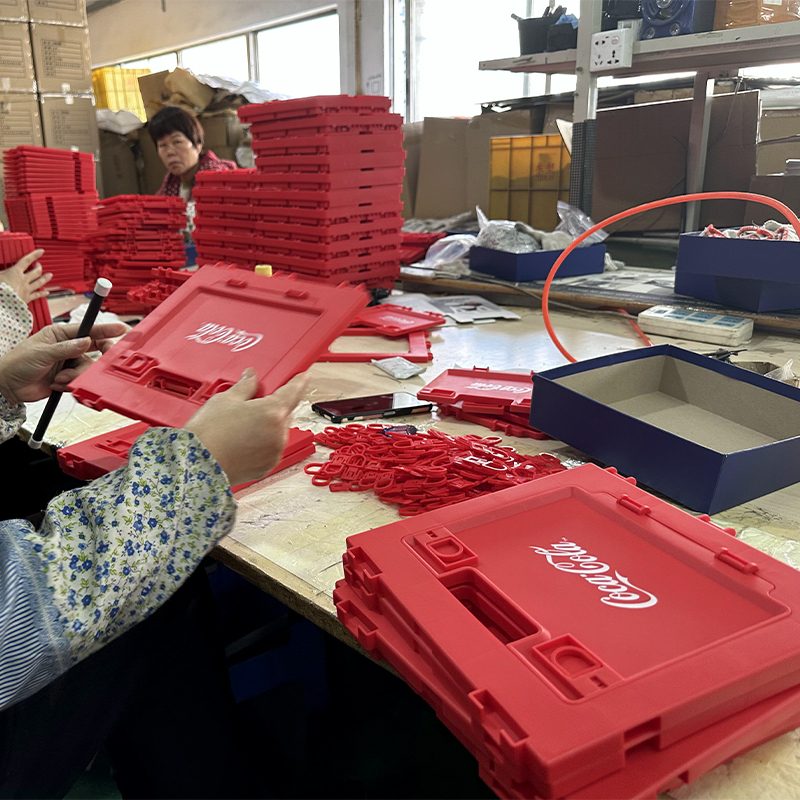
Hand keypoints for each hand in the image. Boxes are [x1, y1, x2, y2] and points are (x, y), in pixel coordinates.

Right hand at [0, 250, 51, 303]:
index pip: (27, 261)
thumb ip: (1, 271)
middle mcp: (23, 280)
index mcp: (15, 272)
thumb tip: (0, 270)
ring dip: (45, 278)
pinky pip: (37, 295)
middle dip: (39, 267)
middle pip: (36, 271)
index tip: (41, 251)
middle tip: (39, 264)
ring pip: (40, 282)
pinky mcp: (27, 298)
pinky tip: (47, 292)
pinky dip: (43, 293)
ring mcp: (27, 289)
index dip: (35, 255)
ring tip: (50, 275)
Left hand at [0, 322, 127, 404]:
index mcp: (60, 334)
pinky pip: (81, 381)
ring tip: (59, 379)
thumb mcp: (42, 353)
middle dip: (96, 356)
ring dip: (74, 376)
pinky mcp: (68, 378)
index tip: (121, 329)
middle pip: (94, 349)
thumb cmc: (17, 363)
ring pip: (87, 368)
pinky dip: (70, 385)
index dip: (105, 329)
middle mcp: (67, 347)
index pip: (87, 329)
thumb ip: (66, 348)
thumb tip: (86, 341)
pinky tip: (57, 385)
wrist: (8, 387)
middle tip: (102, 358)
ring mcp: (68, 363)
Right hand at [185, 369, 307, 485]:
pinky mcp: (266, 467)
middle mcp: (278, 433)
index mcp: (273, 412)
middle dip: (273, 407)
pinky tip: (242, 441)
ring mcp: (274, 452)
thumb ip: (245, 386)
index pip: (292, 392)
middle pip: (284, 413)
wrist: (194, 465)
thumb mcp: (225, 399)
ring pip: (277, 432)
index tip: (303, 376)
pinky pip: (270, 449)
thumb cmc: (208, 433)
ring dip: (267, 426)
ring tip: (241, 426)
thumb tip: (252, 376)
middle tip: (252, 404)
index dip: (298, 382)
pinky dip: (262, 443)